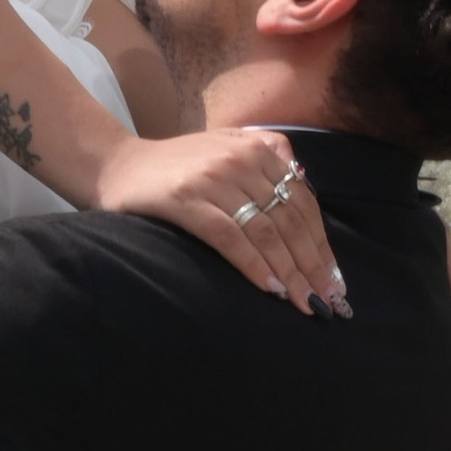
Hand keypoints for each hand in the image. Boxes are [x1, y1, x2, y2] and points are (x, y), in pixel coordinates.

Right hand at [92, 123, 348, 315]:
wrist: (116, 165)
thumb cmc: (175, 167)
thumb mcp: (226, 147)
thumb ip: (266, 157)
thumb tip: (304, 187)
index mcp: (257, 149)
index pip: (302, 203)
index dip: (321, 244)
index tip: (334, 280)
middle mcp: (241, 160)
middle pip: (289, 221)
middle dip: (312, 265)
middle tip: (328, 301)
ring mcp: (214, 179)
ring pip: (265, 232)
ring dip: (289, 272)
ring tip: (304, 302)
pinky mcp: (187, 200)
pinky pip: (230, 237)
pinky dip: (253, 264)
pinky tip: (270, 288)